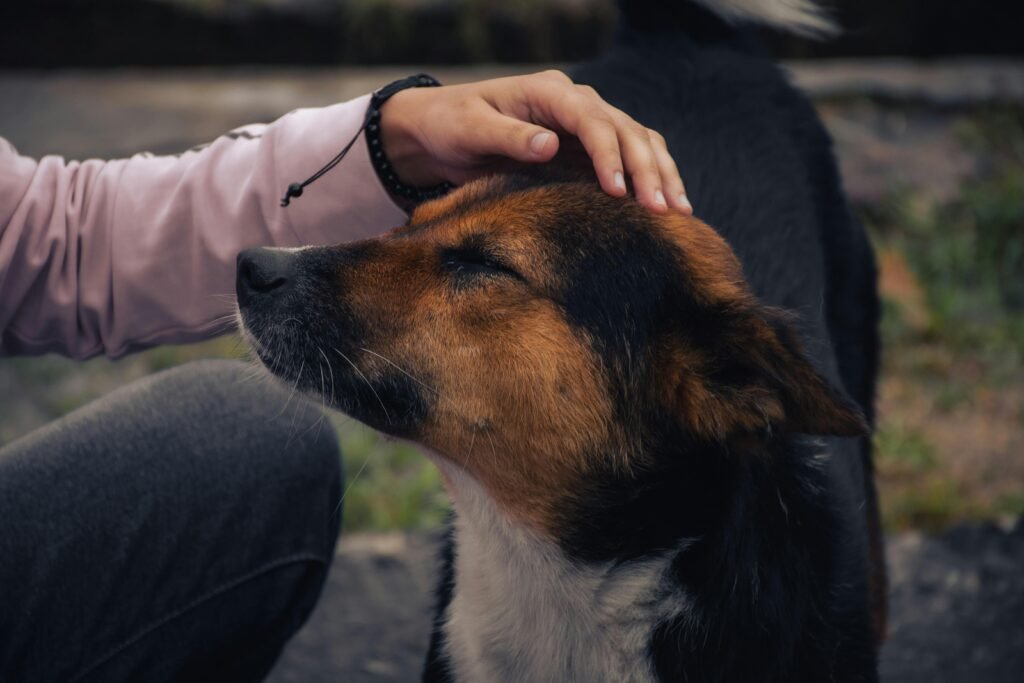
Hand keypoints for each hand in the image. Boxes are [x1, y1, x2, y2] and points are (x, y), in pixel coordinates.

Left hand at [378, 70, 691, 213]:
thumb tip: (549, 144)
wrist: (439, 132)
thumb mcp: (470, 130)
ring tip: (679, 213)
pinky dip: (649, 179)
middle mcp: (575, 102)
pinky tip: (665, 206)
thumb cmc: (450, 126)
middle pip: (627, 130)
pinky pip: (627, 157)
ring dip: (661, 175)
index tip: (620, 192)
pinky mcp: (585, 147)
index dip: (611, 155)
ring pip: (638, 141)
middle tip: (665, 211)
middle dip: (649, 170)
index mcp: (550, 92)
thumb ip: (509, 138)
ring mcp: (584, 123)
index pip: (594, 120)